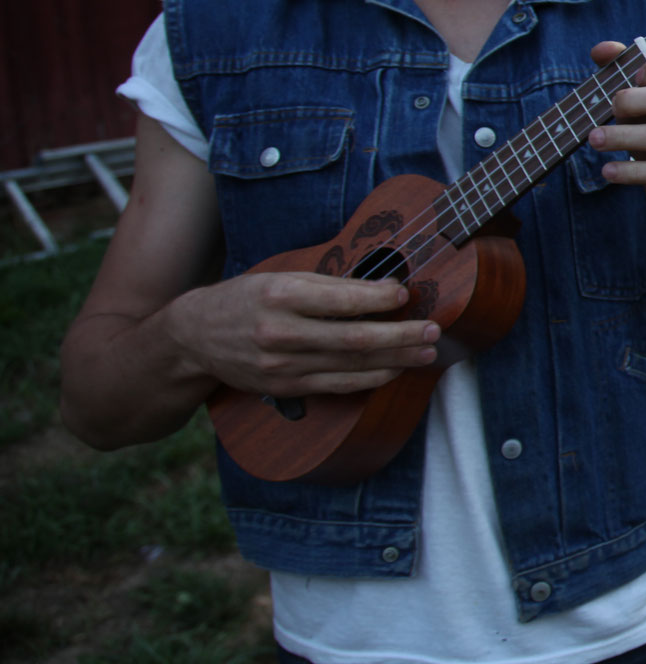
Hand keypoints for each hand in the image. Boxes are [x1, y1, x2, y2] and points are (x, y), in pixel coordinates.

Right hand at [165, 272, 439, 397]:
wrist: (194, 336)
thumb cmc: (246, 298)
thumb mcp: (280, 277)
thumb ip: (329, 284)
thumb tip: (384, 289)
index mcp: (279, 295)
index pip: (339, 300)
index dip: (377, 300)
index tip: (405, 295)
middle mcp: (281, 332)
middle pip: (352, 339)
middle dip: (399, 336)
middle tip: (433, 330)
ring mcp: (283, 365)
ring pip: (350, 366)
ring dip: (395, 360)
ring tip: (426, 351)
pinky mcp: (286, 387)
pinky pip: (337, 385)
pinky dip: (371, 379)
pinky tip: (395, 370)